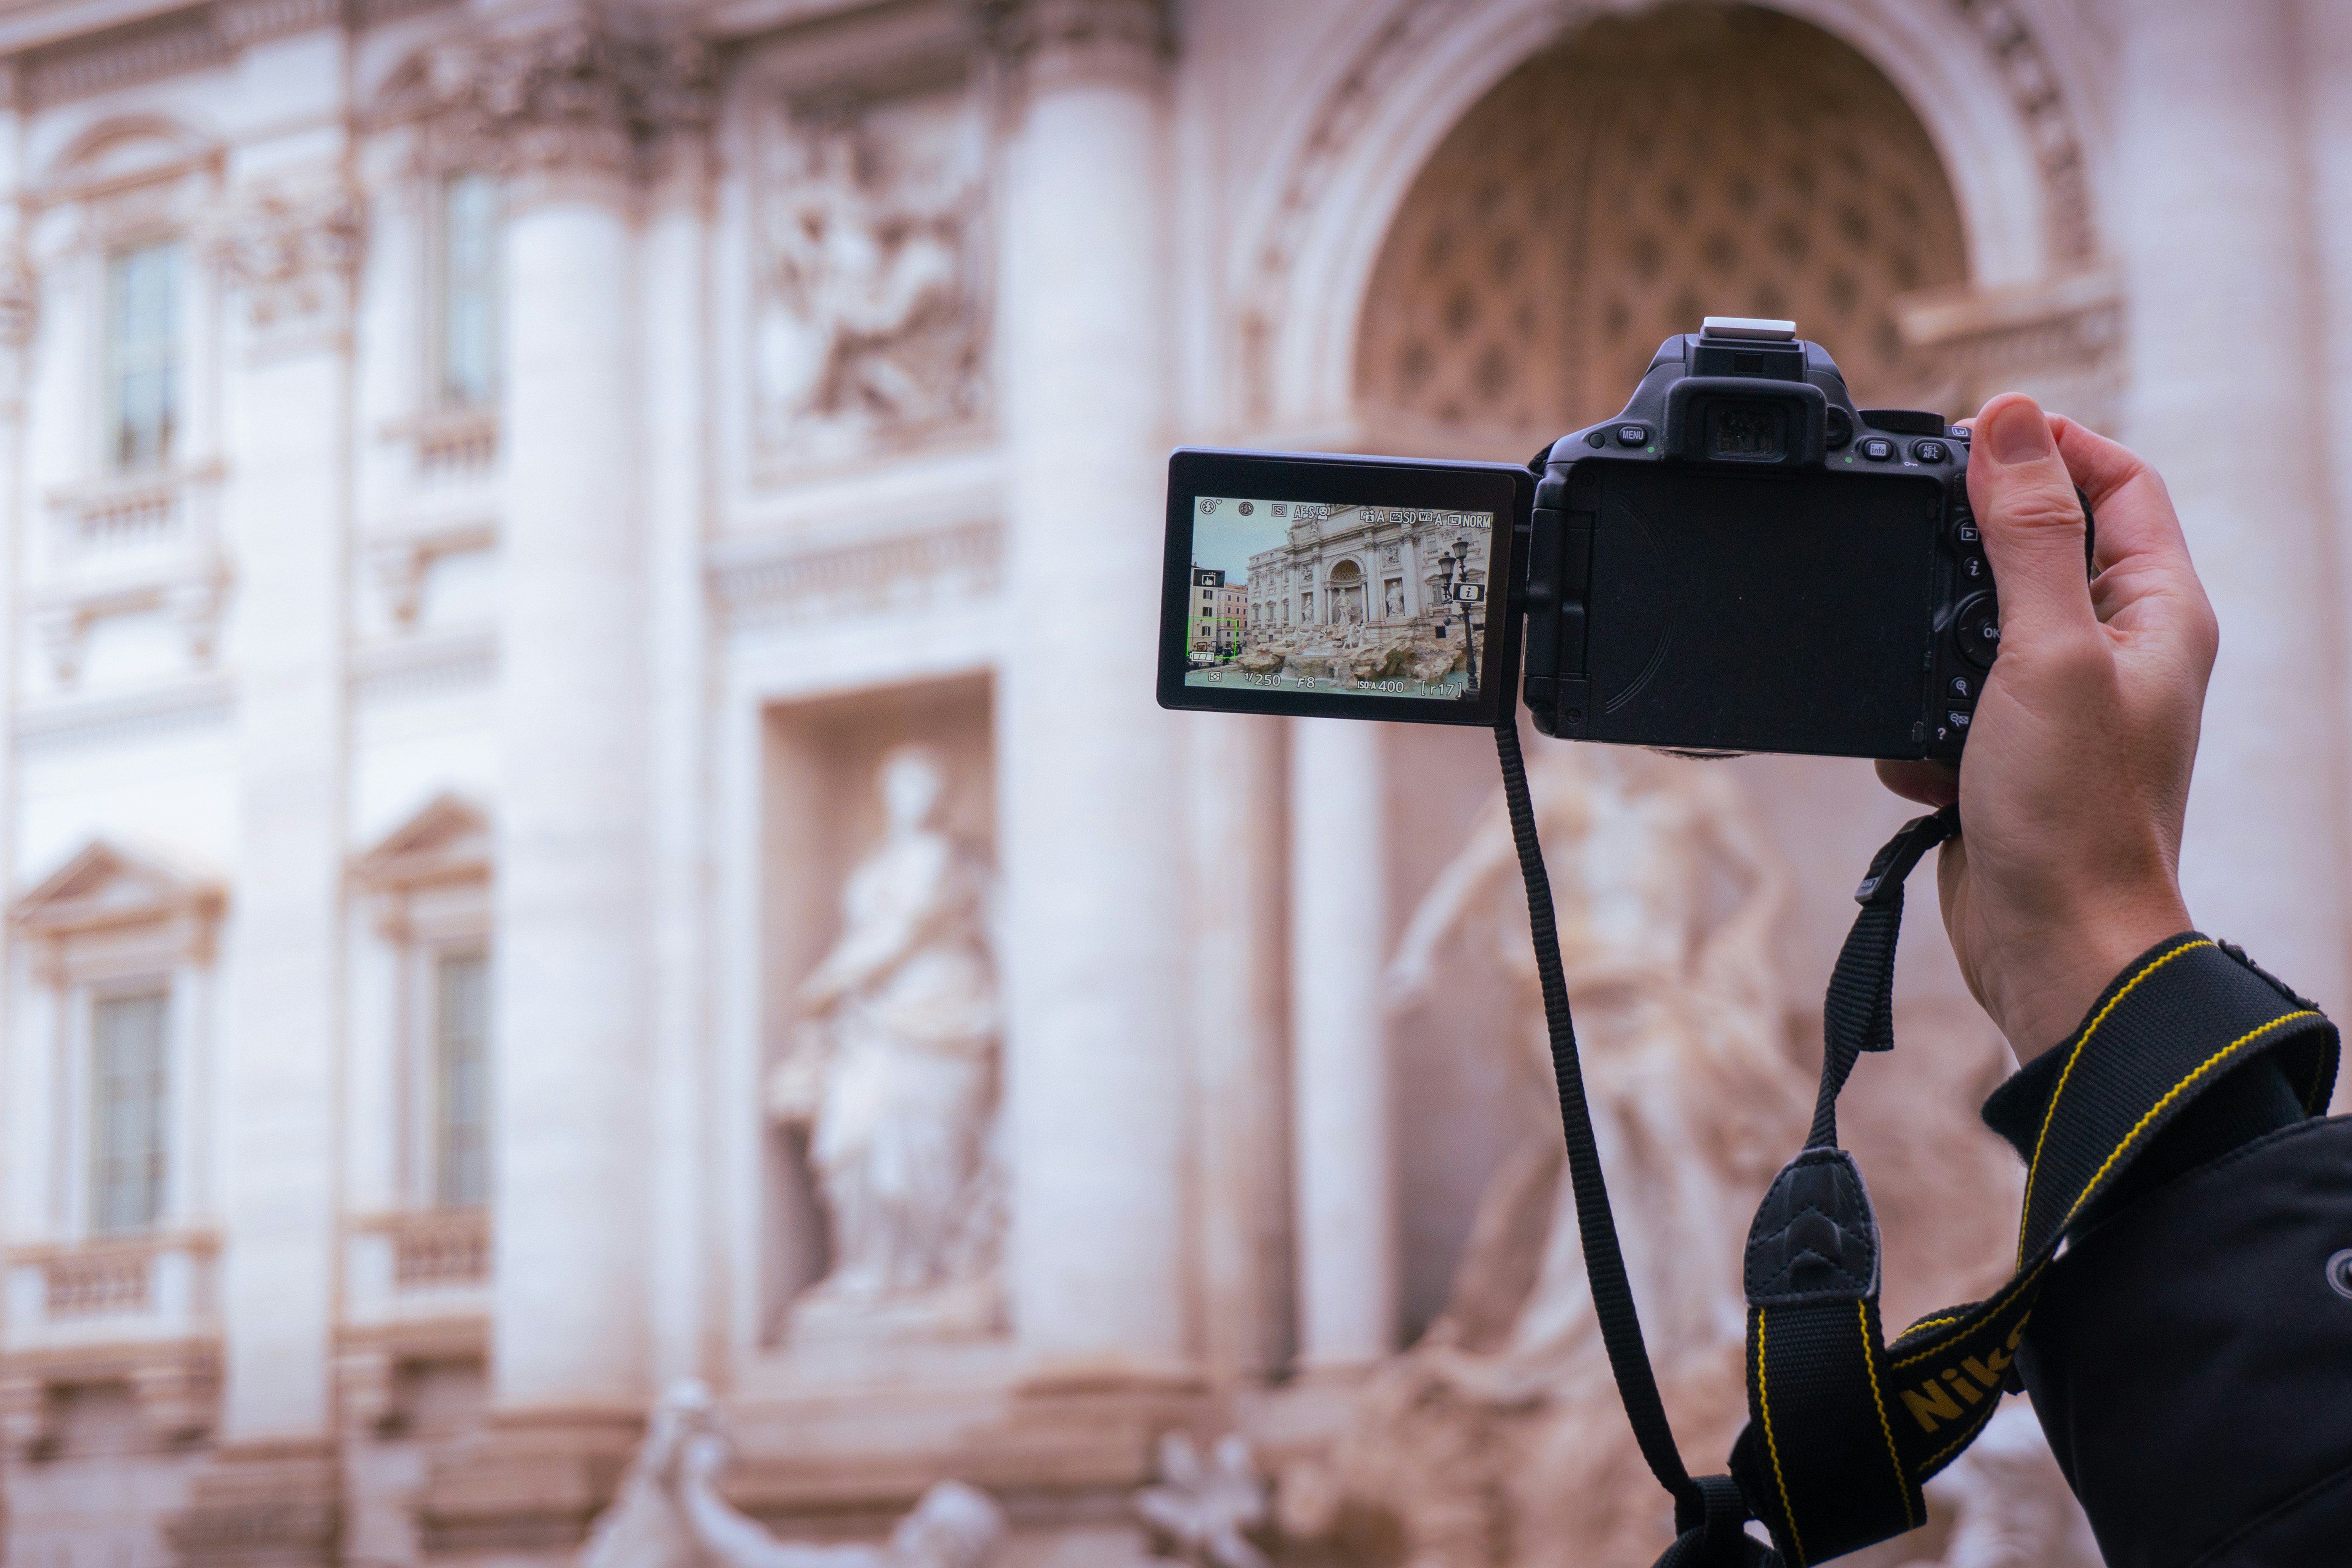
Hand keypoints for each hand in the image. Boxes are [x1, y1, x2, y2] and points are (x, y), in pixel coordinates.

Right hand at [1877, 395, 2215, 1059]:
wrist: (2054, 947)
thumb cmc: (2074, 814)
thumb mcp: (2045, 650)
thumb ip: (2026, 532)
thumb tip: (2010, 419)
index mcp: (2161, 613)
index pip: (2120, 484)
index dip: (2053, 444)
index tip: (1975, 435)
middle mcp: (2121, 651)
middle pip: (2044, 546)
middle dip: (1970, 551)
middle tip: (1914, 547)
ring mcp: (2065, 705)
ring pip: (1980, 629)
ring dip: (1934, 655)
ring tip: (1927, 696)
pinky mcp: (2010, 755)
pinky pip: (1947, 706)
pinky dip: (1920, 730)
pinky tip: (1923, 767)